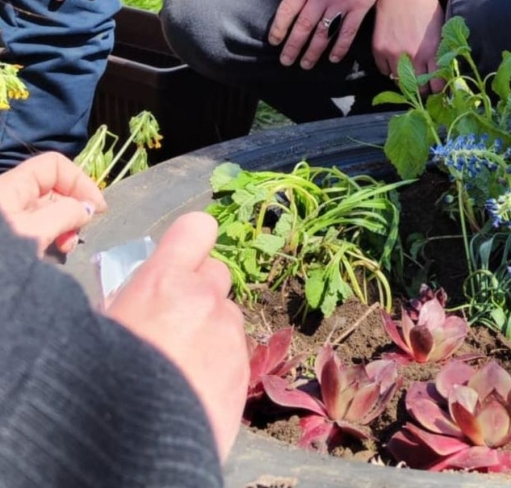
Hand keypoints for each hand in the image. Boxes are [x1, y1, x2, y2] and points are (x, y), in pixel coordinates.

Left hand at [0, 152, 106, 254]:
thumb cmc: (1, 253)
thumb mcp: (36, 232)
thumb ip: (66, 214)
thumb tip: (86, 209)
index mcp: (12, 185)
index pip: (54, 165)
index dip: (80, 181)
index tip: (97, 209)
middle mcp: (10, 196)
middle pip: (53, 189)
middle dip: (73, 208)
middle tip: (78, 234)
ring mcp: (8, 216)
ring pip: (46, 210)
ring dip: (64, 225)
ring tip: (65, 247)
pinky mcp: (7, 235)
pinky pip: (36, 226)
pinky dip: (50, 235)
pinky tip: (53, 251)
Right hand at [107, 212, 247, 461]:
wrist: (139, 440)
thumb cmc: (105, 378)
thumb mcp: (104, 325)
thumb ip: (135, 300)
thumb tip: (144, 297)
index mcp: (164, 281)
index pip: (196, 229)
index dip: (190, 242)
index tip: (182, 256)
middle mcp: (205, 299)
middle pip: (217, 274)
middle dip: (200, 290)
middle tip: (175, 318)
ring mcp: (229, 334)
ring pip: (227, 317)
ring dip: (211, 330)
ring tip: (181, 364)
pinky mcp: (245, 369)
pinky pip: (236, 353)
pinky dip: (220, 363)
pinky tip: (195, 387)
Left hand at [269, 0, 385, 70]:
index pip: (287, 9)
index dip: (279, 28)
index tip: (274, 41)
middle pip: (303, 26)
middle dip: (292, 46)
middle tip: (286, 62)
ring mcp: (341, 2)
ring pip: (323, 33)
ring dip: (312, 52)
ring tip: (305, 65)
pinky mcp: (359, 8)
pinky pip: (346, 33)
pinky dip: (339, 48)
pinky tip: (332, 59)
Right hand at [372, 0, 444, 93]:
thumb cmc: (424, 3)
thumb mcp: (440, 26)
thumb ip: (441, 49)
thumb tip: (444, 70)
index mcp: (432, 50)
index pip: (438, 84)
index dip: (439, 88)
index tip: (438, 88)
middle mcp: (413, 55)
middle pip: (419, 89)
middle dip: (424, 90)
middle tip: (425, 85)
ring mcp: (394, 54)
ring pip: (400, 84)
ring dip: (406, 82)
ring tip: (410, 75)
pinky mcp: (379, 50)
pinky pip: (384, 71)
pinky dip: (390, 70)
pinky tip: (396, 61)